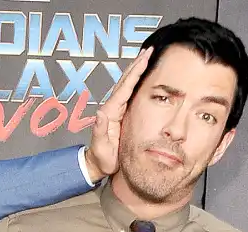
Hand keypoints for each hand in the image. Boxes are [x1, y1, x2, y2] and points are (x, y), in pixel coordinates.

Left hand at [85, 47, 152, 180]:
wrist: (97, 165)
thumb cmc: (101, 159)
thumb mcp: (101, 147)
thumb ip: (99, 130)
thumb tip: (99, 113)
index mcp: (111, 112)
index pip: (125, 87)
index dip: (135, 72)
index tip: (145, 58)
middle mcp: (113, 108)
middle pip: (126, 81)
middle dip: (137, 65)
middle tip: (150, 50)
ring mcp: (116, 110)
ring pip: (128, 85)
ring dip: (137, 70)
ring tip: (147, 57)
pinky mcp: (121, 114)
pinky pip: (130, 94)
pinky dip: (137, 82)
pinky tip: (143, 77)